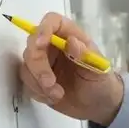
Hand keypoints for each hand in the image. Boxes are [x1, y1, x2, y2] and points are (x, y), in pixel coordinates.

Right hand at [17, 12, 124, 126]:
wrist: (97, 105)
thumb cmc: (101, 82)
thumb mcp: (99, 68)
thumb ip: (85, 54)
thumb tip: (71, 41)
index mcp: (69, 35)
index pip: (52, 22)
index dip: (43, 29)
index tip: (40, 44)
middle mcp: (53, 45)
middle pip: (32, 44)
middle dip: (38, 66)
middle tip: (50, 83)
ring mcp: (43, 62)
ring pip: (27, 66)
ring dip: (38, 83)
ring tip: (58, 94)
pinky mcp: (36, 79)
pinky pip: (27, 82)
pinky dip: (38, 92)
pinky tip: (54, 97)